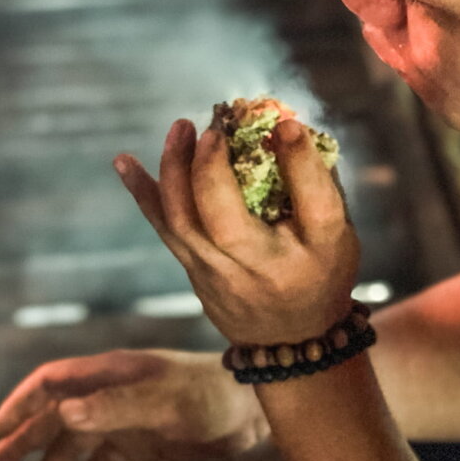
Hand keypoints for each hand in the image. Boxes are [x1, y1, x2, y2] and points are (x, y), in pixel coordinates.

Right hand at [0, 349, 267, 460]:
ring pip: (77, 442)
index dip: (22, 402)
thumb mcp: (162, 400)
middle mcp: (111, 393)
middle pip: (57, 414)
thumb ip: (113, 406)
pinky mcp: (142, 440)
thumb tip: (62, 414)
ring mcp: (126, 417)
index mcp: (111, 374)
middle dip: (26, 438)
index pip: (53, 382)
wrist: (249, 409)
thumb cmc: (209, 394)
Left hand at [114, 118, 359, 346]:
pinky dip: (142, 191)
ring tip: (182, 127)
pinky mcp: (193, 269)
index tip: (285, 124)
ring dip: (175, 170)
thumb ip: (314, 179)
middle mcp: (265, 267)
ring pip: (184, 223)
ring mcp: (221, 273)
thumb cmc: (318, 267)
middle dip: (211, 171)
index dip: (299, 161)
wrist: (289, 338)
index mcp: (319, 252)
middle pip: (227, 223)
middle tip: (213, 131)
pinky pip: (164, 227)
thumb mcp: (336, 229)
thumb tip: (280, 122)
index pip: (314, 205)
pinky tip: (123, 160)